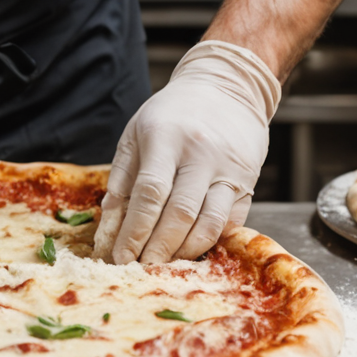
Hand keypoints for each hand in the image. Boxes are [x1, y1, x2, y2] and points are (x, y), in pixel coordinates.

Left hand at [94, 40, 280, 265]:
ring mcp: (228, 170)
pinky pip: (229, 223)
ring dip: (184, 252)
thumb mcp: (137, 132)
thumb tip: (109, 222)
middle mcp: (199, 153)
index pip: (149, 193)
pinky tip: (191, 251)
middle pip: (179, 214)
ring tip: (164, 265)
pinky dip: (209, 243)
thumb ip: (121, 177)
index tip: (120, 256)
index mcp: (165, 137)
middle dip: (157, 249)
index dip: (134, 230)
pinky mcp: (248, 183)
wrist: (226, 87)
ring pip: (208, 224)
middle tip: (141, 269)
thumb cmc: (172, 112)